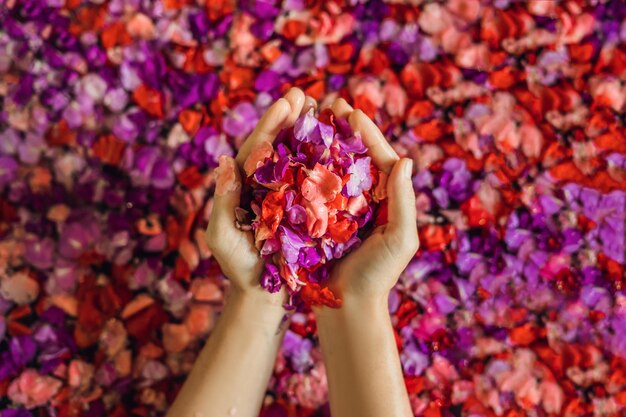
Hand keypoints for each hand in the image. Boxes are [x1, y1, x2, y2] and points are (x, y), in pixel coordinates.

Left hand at [205, 87, 316, 303]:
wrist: (262, 295)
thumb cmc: (240, 268)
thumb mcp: (222, 237)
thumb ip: (221, 201)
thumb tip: (225, 161)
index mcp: (244, 185)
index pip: (257, 148)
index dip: (271, 124)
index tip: (287, 102)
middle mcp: (265, 185)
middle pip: (278, 145)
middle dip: (290, 119)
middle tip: (305, 94)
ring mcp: (285, 195)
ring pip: (297, 158)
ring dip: (308, 132)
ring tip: (323, 109)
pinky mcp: (303, 209)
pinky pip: (312, 180)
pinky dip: (322, 160)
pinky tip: (337, 145)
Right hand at [320, 98, 419, 303]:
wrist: (347, 306)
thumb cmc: (377, 275)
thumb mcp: (400, 239)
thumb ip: (403, 201)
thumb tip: (405, 160)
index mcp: (386, 199)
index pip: (379, 158)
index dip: (367, 133)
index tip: (352, 111)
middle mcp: (362, 198)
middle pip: (354, 155)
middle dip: (342, 129)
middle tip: (330, 103)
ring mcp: (338, 207)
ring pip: (331, 166)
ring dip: (321, 141)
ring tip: (310, 117)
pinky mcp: (317, 217)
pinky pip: (312, 187)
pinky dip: (305, 167)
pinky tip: (293, 149)